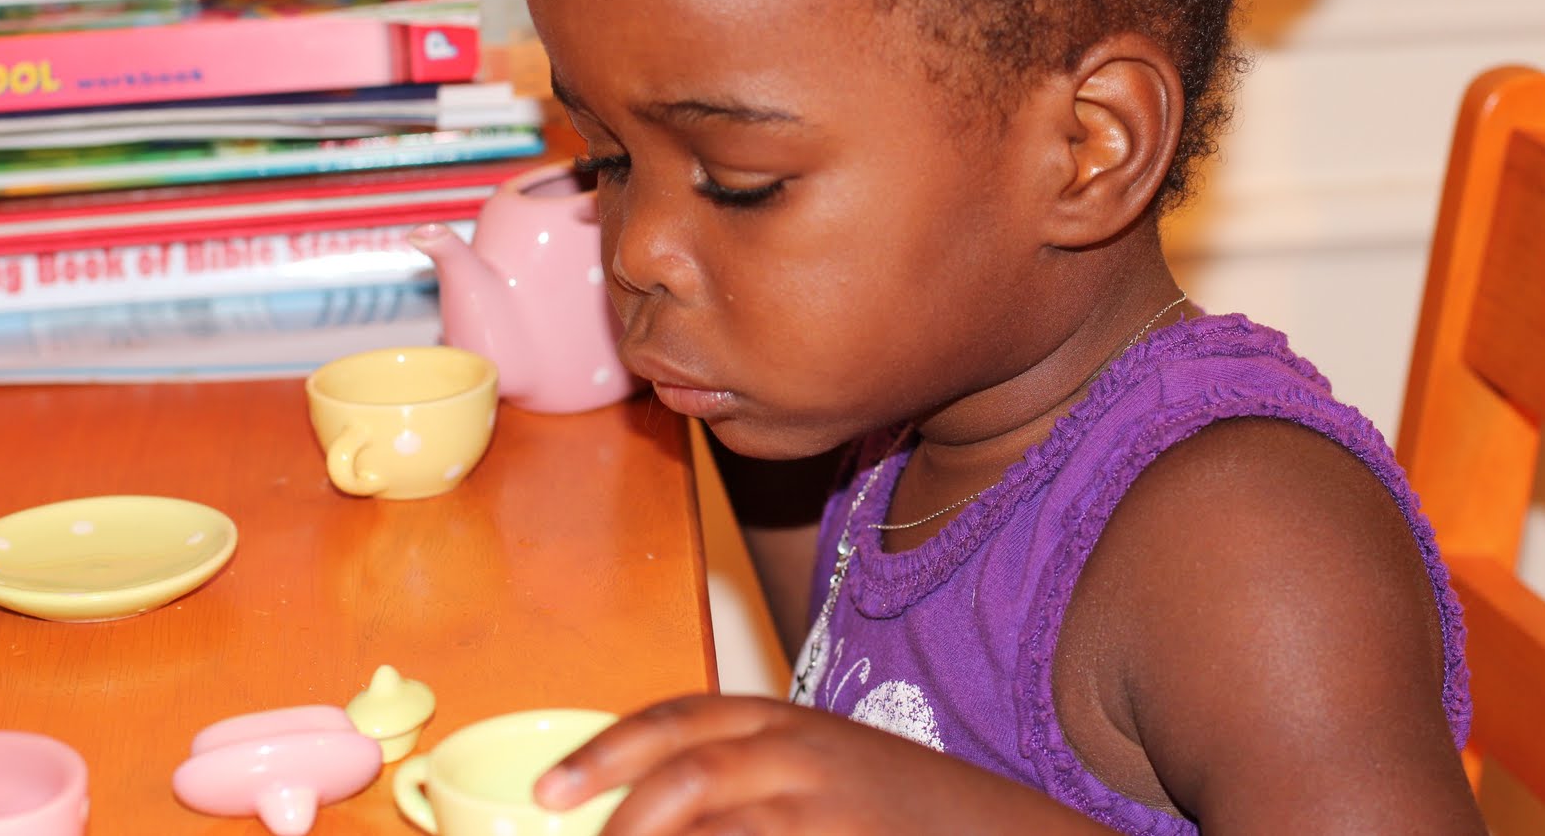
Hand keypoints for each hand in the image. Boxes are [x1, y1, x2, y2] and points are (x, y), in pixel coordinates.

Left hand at [533, 694, 1112, 834]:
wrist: (994, 827)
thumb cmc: (890, 801)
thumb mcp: (814, 760)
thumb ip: (742, 767)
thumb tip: (644, 804)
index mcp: (783, 719)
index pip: (680, 720)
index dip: (607, 752)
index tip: (550, 791)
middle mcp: (801, 753)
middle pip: (688, 772)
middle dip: (619, 810)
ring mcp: (824, 807)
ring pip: (716, 825)